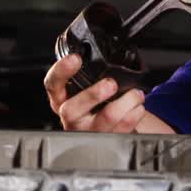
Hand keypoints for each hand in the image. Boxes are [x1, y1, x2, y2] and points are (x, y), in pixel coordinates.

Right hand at [43, 54, 174, 133]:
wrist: (106, 129)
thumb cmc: (94, 103)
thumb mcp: (83, 87)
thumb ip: (86, 73)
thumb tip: (104, 50)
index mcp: (61, 98)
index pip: (52, 84)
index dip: (61, 71)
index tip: (75, 59)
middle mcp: (70, 117)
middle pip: (71, 109)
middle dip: (93, 94)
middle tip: (110, 84)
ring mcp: (87, 131)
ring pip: (105, 118)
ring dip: (126, 101)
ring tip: (136, 94)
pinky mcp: (106, 141)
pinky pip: (123, 128)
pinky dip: (135, 113)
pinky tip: (137, 107)